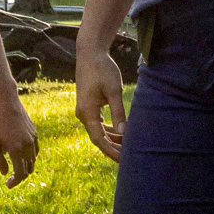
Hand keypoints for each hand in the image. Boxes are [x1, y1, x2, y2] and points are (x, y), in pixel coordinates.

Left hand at [0, 87, 39, 185]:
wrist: (5, 100)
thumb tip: (5, 173)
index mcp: (15, 148)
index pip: (20, 173)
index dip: (15, 182)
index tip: (8, 185)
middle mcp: (26, 145)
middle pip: (28, 169)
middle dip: (20, 177)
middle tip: (10, 179)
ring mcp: (32, 138)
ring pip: (33, 160)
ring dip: (26, 167)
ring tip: (16, 168)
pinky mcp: (34, 133)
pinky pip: (35, 150)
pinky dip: (30, 157)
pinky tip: (23, 158)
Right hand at [73, 39, 128, 160]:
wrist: (90, 53)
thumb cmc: (102, 69)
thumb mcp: (114, 90)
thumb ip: (118, 112)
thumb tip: (124, 131)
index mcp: (87, 112)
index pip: (99, 139)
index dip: (111, 151)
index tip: (123, 160)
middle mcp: (83, 114)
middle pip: (98, 138)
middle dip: (113, 148)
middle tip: (130, 157)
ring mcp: (85, 110)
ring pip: (99, 131)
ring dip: (112, 139)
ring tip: (128, 146)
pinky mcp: (89, 106)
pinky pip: (98, 123)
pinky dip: (109, 129)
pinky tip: (121, 133)